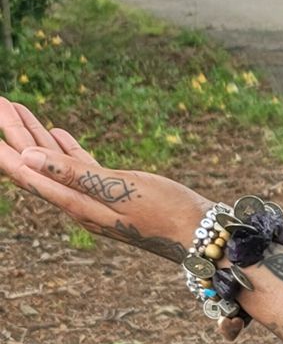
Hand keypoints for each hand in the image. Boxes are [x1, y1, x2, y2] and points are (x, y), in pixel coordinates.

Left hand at [0, 92, 210, 268]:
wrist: (201, 235)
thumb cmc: (165, 212)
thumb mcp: (119, 188)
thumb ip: (72, 173)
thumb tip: (25, 158)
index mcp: (75, 201)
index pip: (27, 172)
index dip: (4, 149)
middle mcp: (78, 202)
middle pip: (35, 163)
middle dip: (14, 133)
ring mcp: (94, 197)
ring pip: (54, 161)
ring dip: (34, 135)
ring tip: (16, 108)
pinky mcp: (112, 192)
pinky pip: (78, 167)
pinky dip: (64, 148)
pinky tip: (56, 133)